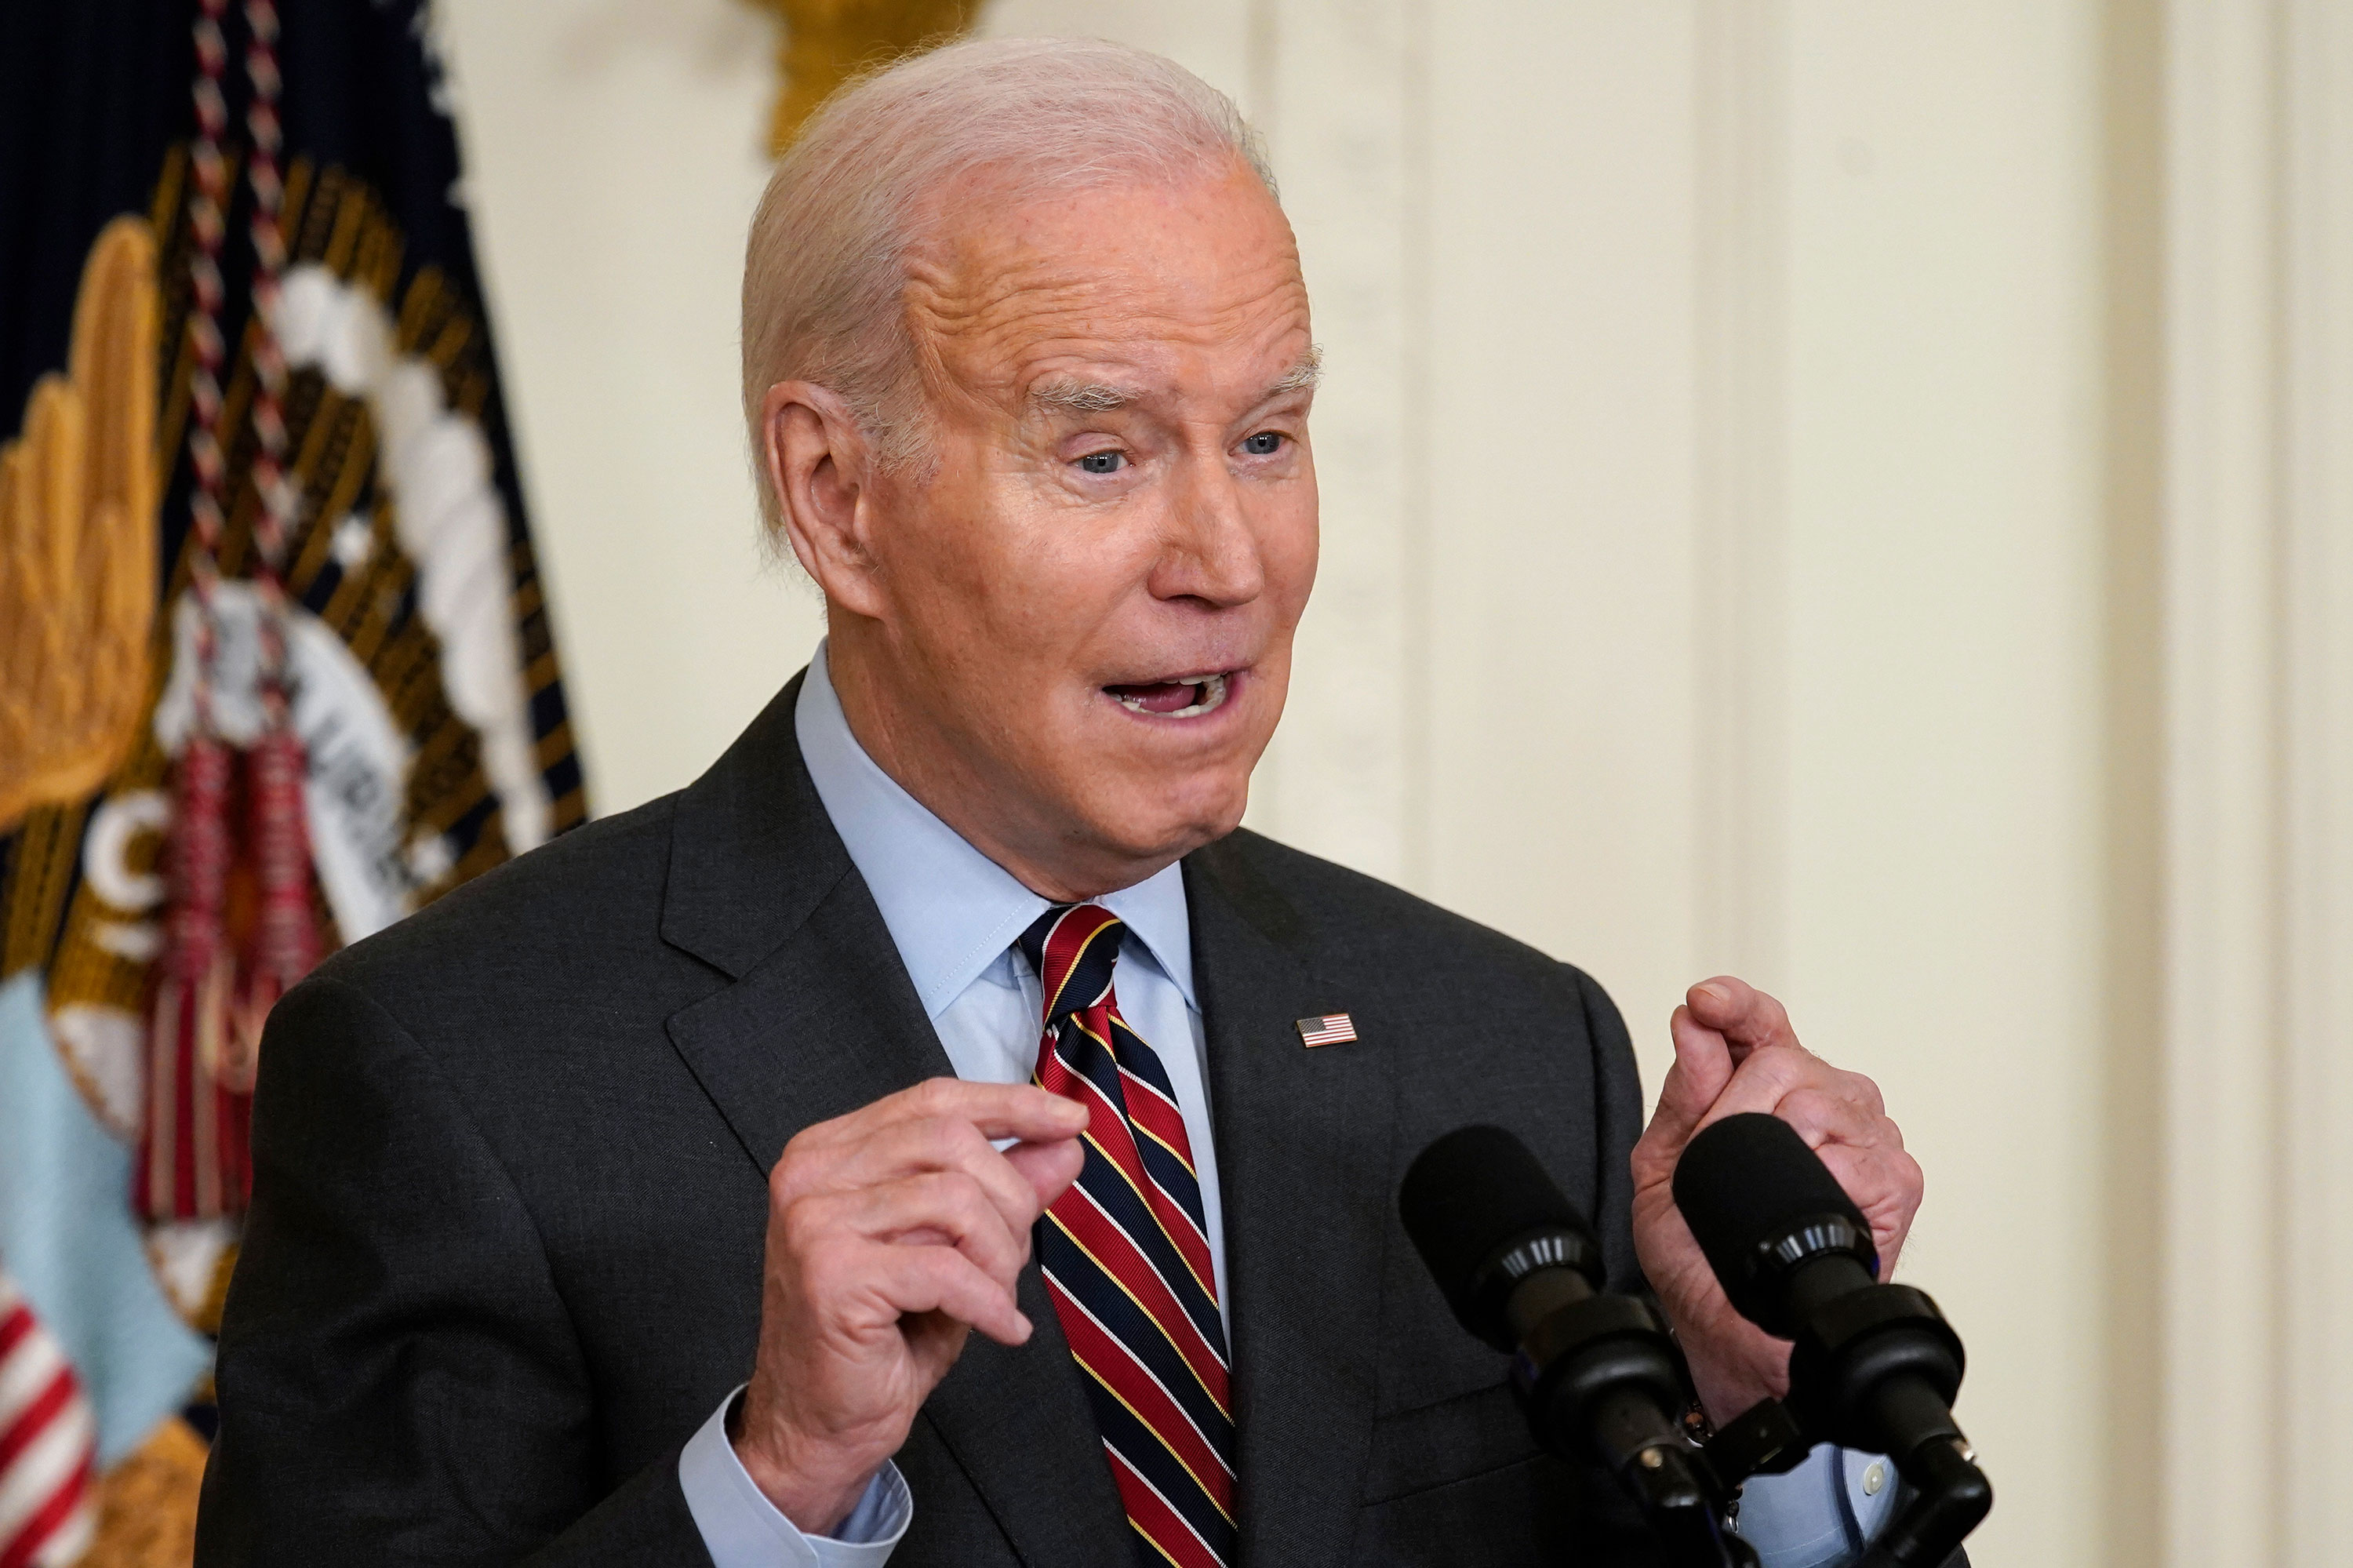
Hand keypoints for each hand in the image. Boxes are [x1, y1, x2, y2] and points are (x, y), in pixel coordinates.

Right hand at [732, 1078, 1087, 1532]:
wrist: (819, 1426)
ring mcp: (814, 1221)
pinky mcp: (830, 1273)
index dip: (1008, 1105)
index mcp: (832, 1152)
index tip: (1068, 1120)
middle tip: (1015, 1261)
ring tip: (996, 1298)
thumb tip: (1063, 1141)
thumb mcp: (957, 1249)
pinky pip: (945, 1267)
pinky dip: (989, 1301)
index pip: (933, 1099)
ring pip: (954, 1199)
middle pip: (949, 1139)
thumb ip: (1004, 1189)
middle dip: (1009, 1199)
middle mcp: (812, 1174)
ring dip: (998, 1256)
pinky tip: (999, 1327)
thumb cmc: (880, 1338)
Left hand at [1628, 977, 1923, 1423]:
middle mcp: (1825, 1100)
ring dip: (1770, 1146)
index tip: (1705, 1002)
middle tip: (1716, 1165)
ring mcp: (1866, 1136)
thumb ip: (1684, 1092)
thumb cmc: (1702, 1251)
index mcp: (1769, 1088)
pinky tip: (1811, 1203)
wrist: (1730, 1329)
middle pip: (1780, 1059)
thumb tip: (1694, 1023)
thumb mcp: (1667, 1165)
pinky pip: (1854, 1154)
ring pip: (1815, 1099)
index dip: (1736, 1005)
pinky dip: (1821, 1178)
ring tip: (1763, 1197)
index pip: (1761, 1022)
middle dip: (1732, 1109)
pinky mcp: (1896, 1180)